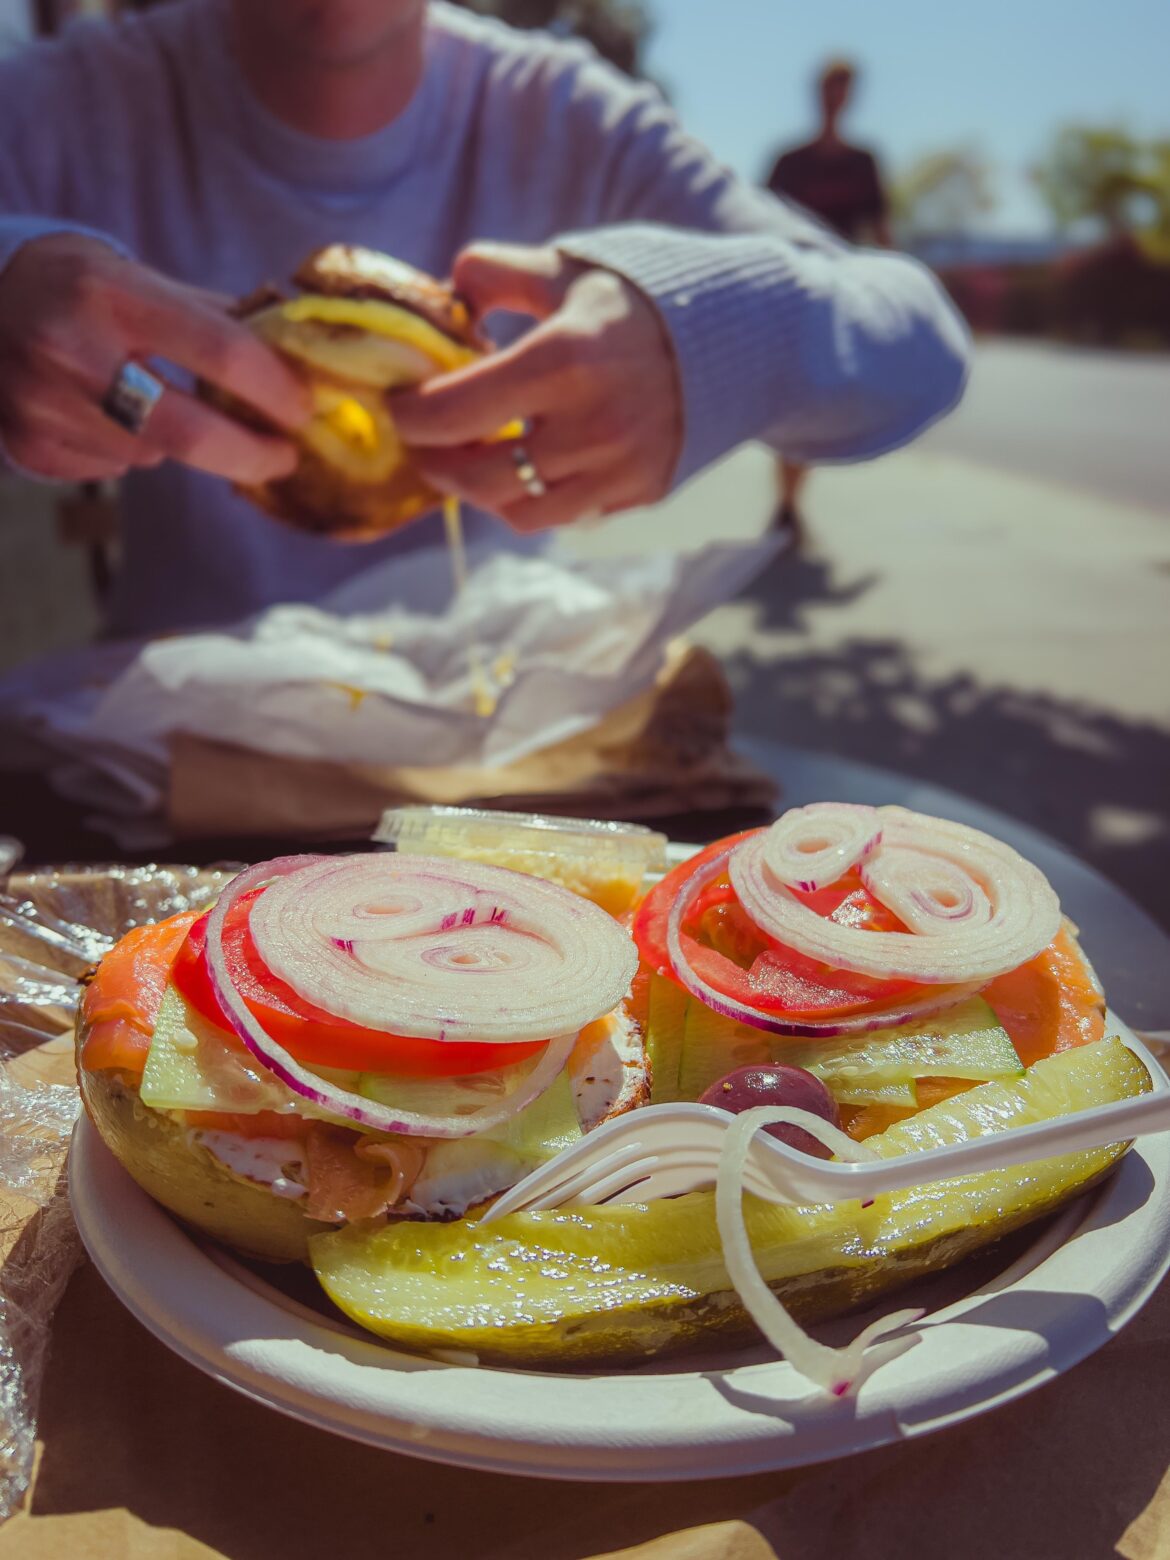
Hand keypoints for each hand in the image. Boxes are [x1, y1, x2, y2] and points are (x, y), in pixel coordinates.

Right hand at [0, 234, 309, 483]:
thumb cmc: (73, 285)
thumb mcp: (135, 277)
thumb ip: (213, 316)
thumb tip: (295, 357)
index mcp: (110, 294)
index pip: (220, 352)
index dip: (275, 389)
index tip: (304, 409)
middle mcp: (72, 350)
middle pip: (191, 432)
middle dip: (250, 454)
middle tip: (282, 458)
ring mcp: (45, 404)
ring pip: (152, 453)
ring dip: (176, 441)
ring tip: (156, 404)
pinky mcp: (31, 446)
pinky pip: (112, 468)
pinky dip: (127, 450)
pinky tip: (104, 415)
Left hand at [391, 243, 681, 529]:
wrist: (740, 339)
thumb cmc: (639, 298)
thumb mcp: (565, 268)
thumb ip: (493, 273)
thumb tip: (445, 301)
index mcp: (564, 358)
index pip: (455, 412)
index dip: (412, 418)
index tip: (398, 406)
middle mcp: (590, 425)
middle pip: (477, 476)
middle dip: (435, 462)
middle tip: (422, 443)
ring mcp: (616, 469)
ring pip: (514, 510)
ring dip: (477, 490)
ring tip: (464, 460)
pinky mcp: (636, 494)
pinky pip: (560, 516)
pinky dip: (527, 500)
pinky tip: (519, 470)